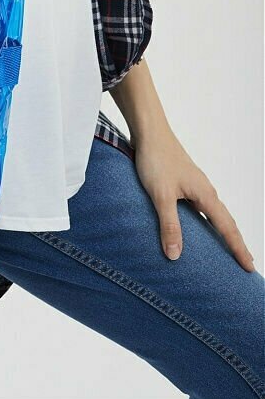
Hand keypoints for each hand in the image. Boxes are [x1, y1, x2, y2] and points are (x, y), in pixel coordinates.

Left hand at [133, 127, 255, 270]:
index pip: (227, 228)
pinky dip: (205, 220)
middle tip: (244, 262)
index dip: (238, 248)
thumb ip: (169, 225)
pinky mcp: (183, 181)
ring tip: (224, 247)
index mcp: (206, 194)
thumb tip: (176, 255)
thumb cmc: (156, 159)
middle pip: (225, 221)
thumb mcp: (161, 195)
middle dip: (235, 242)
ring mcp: (195, 185)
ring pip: (213, 212)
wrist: (148, 130)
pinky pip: (200, 206)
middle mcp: (205, 190)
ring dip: (221, 230)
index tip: (249, 267)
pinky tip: (196, 224)